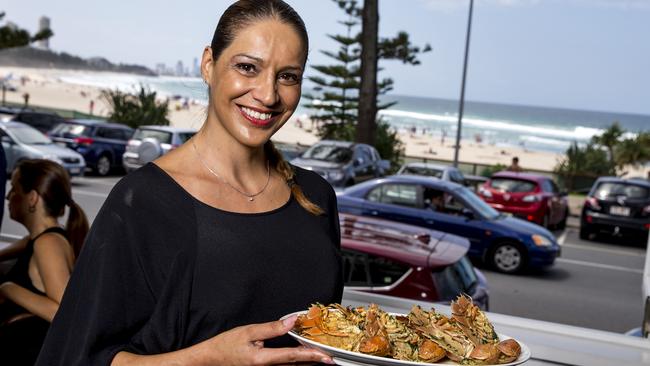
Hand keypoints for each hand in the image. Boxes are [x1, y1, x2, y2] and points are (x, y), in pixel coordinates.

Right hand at [198, 315, 333, 365]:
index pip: (293, 356)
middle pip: (296, 364)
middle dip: (314, 361)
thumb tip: (291, 321)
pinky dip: (295, 361)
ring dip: (307, 362)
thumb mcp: (247, 332)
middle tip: (331, 358)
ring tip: (322, 358)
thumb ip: (271, 327)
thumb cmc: (225, 346)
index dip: (312, 356)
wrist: (209, 360)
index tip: (326, 356)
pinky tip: (303, 357)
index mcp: (262, 360)